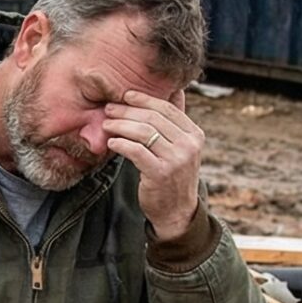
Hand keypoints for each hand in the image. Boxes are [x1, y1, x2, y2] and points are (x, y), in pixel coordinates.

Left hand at [105, 88, 204, 241]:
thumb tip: (174, 91)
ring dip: (121, 125)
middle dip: (127, 110)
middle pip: (153, 117)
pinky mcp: (160, 173)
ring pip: (143, 132)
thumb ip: (176, 123)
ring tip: (107, 124)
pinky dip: (121, 144)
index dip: (144, 99)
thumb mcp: (181, 148)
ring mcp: (176, 159)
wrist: (177, 211)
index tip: (125, 95)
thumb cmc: (173, 176)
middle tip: (109, 109)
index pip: (167, 108)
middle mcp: (189, 145)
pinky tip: (111, 143)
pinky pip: (136, 151)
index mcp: (195, 134)